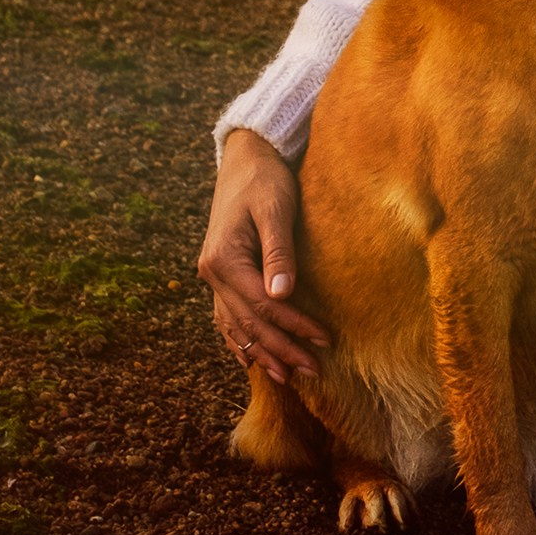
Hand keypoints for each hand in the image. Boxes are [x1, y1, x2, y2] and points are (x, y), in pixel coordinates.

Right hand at [197, 129, 327, 384]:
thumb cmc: (266, 180)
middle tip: (313, 370)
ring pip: (236, 325)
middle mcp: (211, 273)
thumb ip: (278, 251)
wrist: (246, 157)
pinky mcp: (221, 273)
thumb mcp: (276, 209)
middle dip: (281, 348)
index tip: (324, 340)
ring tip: (288, 377)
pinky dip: (239, 339)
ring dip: (262, 352)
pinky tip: (250, 359)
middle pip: (249, 323)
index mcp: (223, 259)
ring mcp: (213, 276)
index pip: (262, 305)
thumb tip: (282, 295)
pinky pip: (227, 316)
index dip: (293, 326)